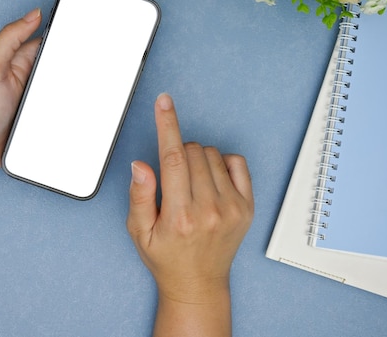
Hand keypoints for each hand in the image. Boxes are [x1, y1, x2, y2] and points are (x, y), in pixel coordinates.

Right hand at [126, 93, 253, 334]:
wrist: (198, 283)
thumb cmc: (167, 257)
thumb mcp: (139, 231)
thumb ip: (139, 196)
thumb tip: (140, 165)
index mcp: (180, 215)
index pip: (172, 158)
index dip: (167, 125)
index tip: (164, 103)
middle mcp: (210, 210)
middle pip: (192, 151)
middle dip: (177, 153)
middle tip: (172, 179)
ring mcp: (232, 208)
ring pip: (213, 154)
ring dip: (197, 159)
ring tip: (190, 184)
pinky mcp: (247, 207)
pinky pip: (237, 163)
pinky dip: (221, 162)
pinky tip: (210, 180)